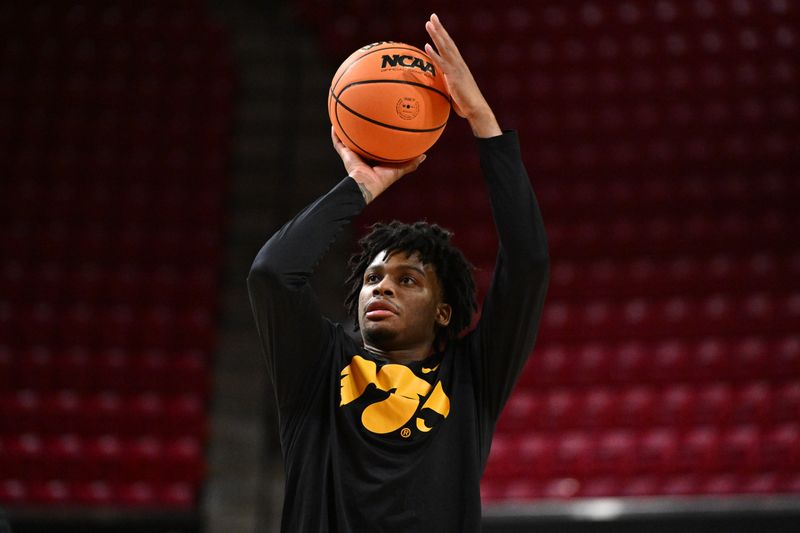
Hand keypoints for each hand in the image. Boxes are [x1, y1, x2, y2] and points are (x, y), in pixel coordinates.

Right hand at [331, 127, 425, 203]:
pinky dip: (335, 135)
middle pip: (361, 142)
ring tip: (345, 117)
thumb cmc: (383, 179)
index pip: (375, 147)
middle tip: (363, 119)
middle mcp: (362, 157)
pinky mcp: (345, 155)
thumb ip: (411, 163)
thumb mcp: (399, 169)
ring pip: (348, 141)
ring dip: (346, 131)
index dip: (377, 138)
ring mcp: (353, 156)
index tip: (379, 128)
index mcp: (374, 160)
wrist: (367, 185)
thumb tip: (424, 156)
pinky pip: (338, 143)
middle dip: (361, 132)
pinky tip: (334, 124)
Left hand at [424, 13, 501, 137]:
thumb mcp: (455, 92)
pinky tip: (427, 46)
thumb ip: (448, 86)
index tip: (437, 25)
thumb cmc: (466, 104)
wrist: (476, 109)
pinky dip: (434, 54)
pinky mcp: (454, 77)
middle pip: (448, 42)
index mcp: (459, 66)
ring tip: (429, 24)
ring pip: (445, 48)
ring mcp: (457, 69)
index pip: (450, 47)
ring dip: (436, 35)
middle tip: (433, 16)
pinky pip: (442, 63)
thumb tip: (440, 87)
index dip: (443, 35)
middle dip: (440, 29)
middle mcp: (459, 64)